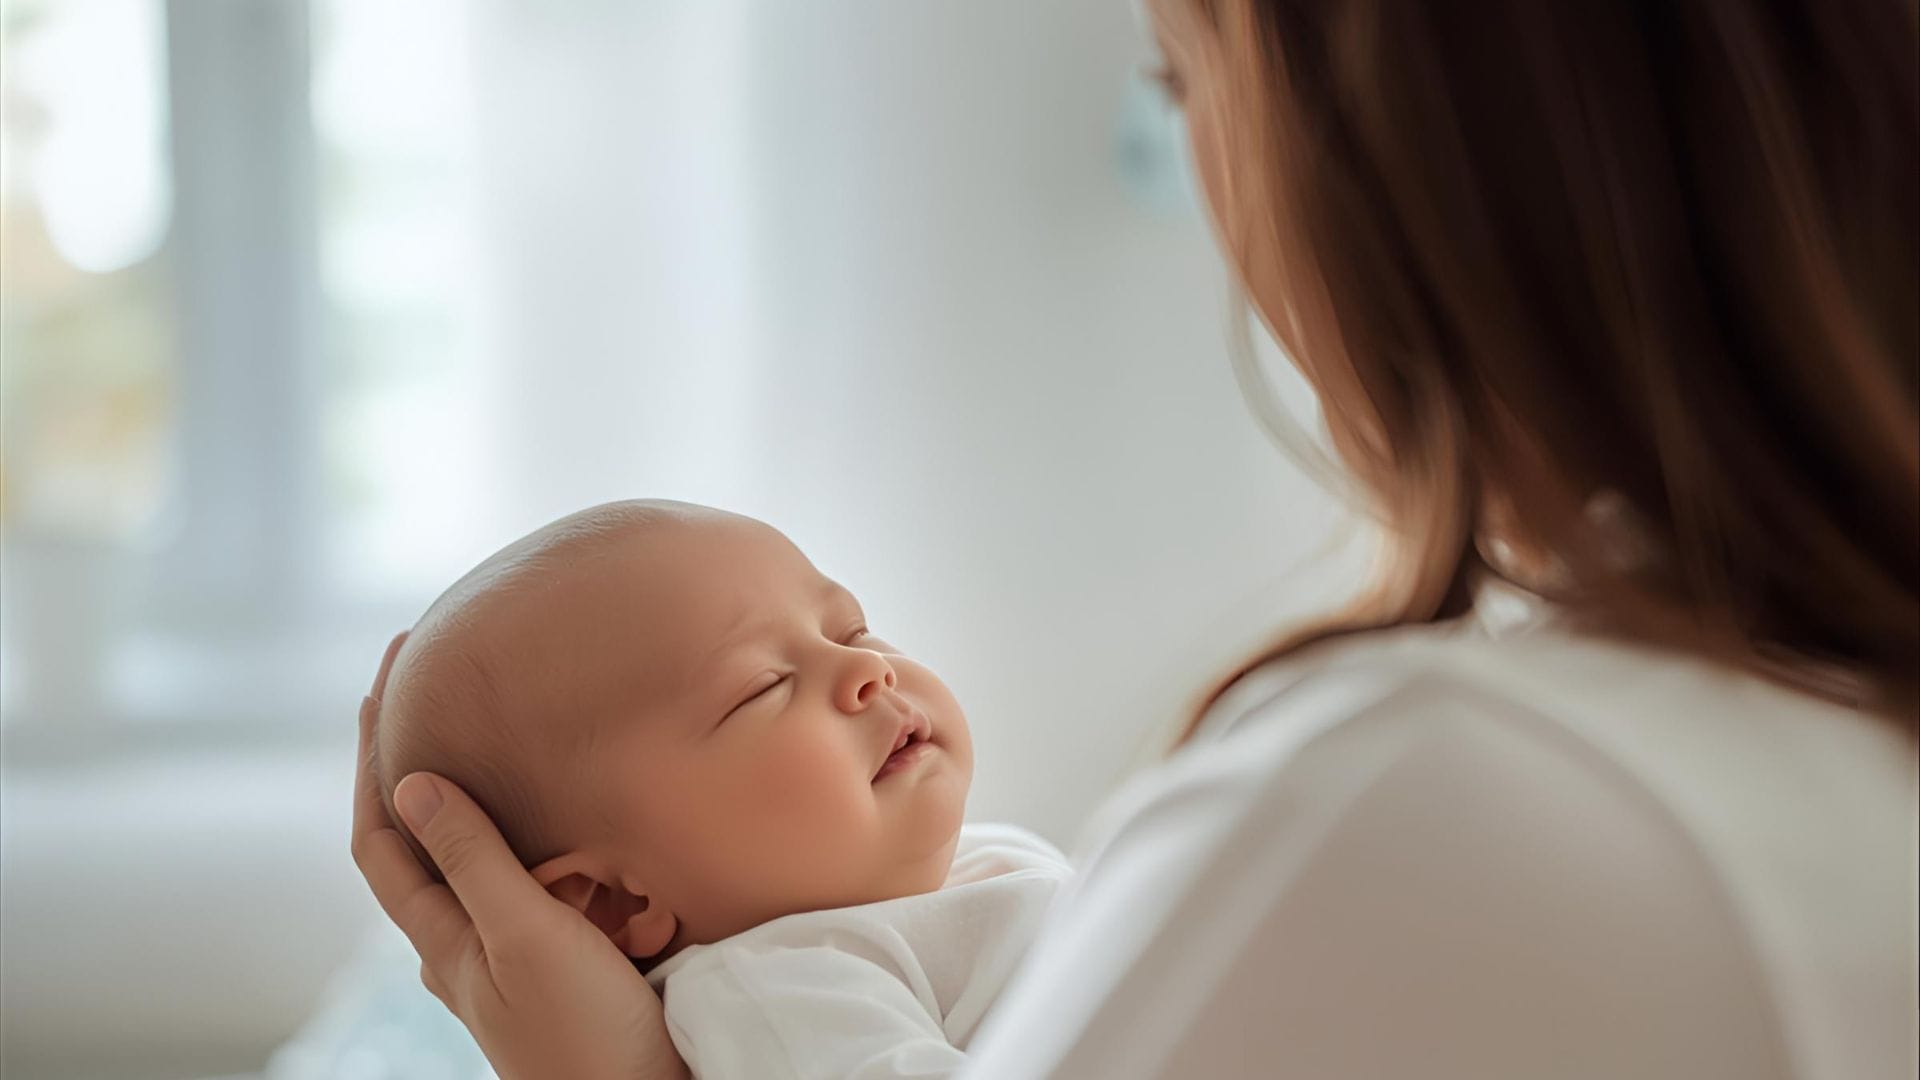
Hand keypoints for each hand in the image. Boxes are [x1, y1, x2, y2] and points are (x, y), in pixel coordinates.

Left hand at [352, 632, 689, 1079]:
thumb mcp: (524, 934)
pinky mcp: (560, 965)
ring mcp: (510, 959)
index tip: (383, 677)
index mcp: (441, 940)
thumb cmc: (583, 1033)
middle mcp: (465, 947)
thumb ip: (471, 858)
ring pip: (485, 862)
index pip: (379, 834)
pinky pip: (540, 884)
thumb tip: (411, 780)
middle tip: (443, 685)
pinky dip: (544, 839)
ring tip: (504, 735)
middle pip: (424, 841)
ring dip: (488, 799)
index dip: (369, 756)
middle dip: (425, 764)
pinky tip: (570, 819)